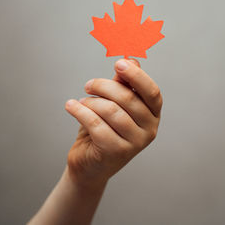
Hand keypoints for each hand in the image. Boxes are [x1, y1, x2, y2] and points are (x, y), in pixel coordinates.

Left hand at [64, 59, 161, 187]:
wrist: (90, 165)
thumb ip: (124, 84)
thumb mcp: (115, 104)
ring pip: (111, 111)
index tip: (118, 63)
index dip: (136, 76)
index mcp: (153, 115)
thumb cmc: (104, 130)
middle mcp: (150, 129)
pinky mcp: (117, 152)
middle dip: (103, 86)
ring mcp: (135, 143)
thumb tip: (132, 60)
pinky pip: (96, 124)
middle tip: (88, 84)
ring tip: (81, 102)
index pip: (152, 92)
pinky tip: (71, 106)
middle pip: (128, 98)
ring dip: (91, 102)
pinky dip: (80, 111)